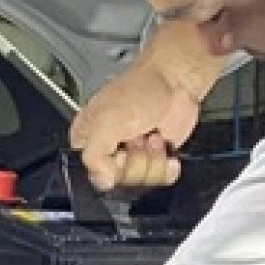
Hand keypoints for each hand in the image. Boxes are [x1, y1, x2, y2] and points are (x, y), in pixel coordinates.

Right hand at [70, 61, 200, 192]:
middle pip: (121, 183)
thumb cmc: (142, 88)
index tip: (120, 152)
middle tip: (137, 137)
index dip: (112, 169)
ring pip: (143, 183)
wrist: (176, 81)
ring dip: (152, 160)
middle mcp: (109, 150)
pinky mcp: (156, 159)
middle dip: (135, 162)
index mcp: (87, 140)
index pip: (94, 176)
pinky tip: (162, 144)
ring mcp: (134, 156)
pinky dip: (167, 166)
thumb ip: (94, 155)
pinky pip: (161, 180)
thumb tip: (103, 181)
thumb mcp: (106, 121)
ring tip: (150, 136)